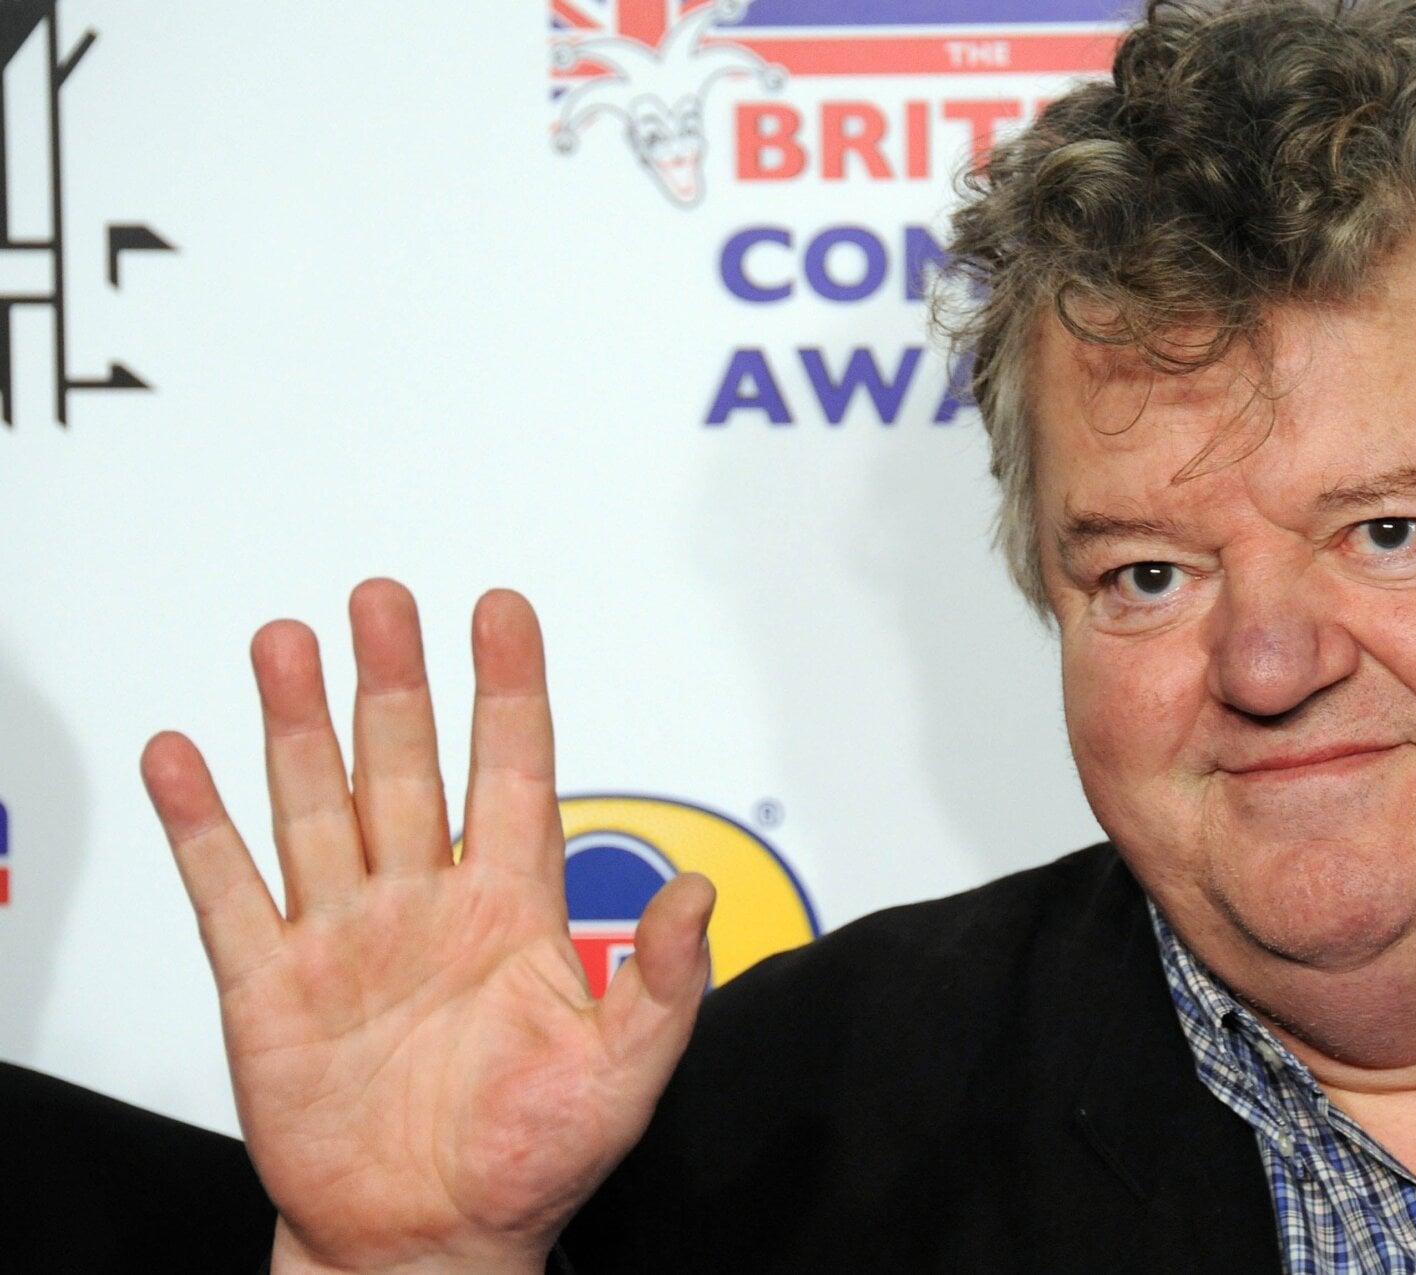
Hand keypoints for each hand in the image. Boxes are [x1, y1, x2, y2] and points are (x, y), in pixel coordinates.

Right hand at [141, 580, 713, 1273]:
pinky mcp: (271, 990)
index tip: (502, 610)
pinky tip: (182, 758)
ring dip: (298, 726)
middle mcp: (426, 904)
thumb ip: (661, 981)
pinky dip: (201, 827)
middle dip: (394, 681)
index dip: (509, 689)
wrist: (431, 1244)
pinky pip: (229, 894)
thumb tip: (698, 894)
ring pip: (318, 805)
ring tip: (284, 643)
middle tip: (382, 599)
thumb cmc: (533, 1160)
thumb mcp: (624, 1073)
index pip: (515, 771)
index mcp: (512, 910)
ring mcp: (345, 939)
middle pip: (407, 766)